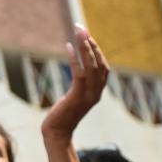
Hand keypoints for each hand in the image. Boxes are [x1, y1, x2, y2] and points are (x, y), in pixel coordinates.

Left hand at [41, 24, 108, 139]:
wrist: (57, 133)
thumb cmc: (62, 116)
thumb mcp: (73, 99)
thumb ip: (79, 86)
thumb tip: (78, 71)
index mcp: (97, 92)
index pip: (104, 67)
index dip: (97, 51)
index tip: (87, 36)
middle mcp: (96, 93)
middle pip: (99, 63)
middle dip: (91, 44)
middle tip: (81, 28)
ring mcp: (89, 95)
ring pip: (92, 66)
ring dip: (85, 47)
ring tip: (78, 32)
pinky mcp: (77, 97)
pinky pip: (79, 74)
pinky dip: (75, 59)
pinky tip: (68, 47)